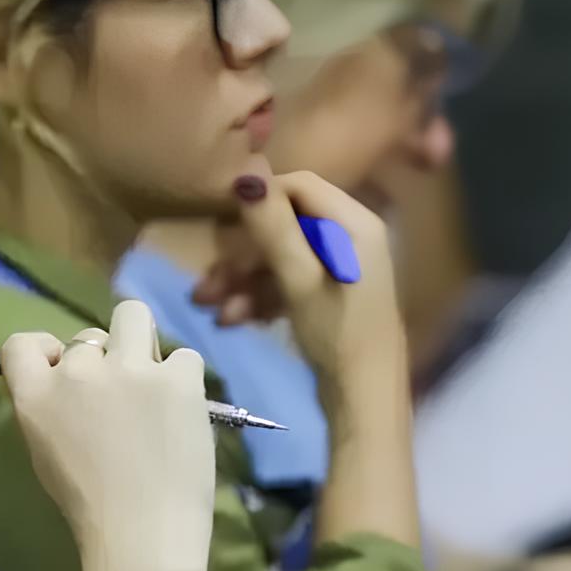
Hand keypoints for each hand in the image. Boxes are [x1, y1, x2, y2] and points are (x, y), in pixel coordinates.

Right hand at [2, 300, 215, 564]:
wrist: (142, 534)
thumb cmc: (89, 507)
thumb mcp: (44, 453)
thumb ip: (48, 408)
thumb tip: (66, 381)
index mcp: (36, 395)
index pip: (21, 343)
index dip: (46, 349)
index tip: (64, 370)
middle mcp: (77, 371)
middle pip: (87, 335)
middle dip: (103, 359)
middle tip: (120, 397)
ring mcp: (130, 369)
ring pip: (134, 317)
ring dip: (141, 343)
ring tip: (153, 383)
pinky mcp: (178, 378)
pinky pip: (183, 356)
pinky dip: (183, 379)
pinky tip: (182, 411)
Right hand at [195, 170, 404, 392]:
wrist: (365, 399)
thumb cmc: (338, 334)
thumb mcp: (299, 281)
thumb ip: (274, 226)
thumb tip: (246, 172)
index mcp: (354, 223)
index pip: (299, 185)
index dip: (259, 199)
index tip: (220, 225)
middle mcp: (350, 236)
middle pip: (286, 225)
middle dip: (242, 254)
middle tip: (206, 285)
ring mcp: (340, 267)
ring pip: (280, 257)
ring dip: (243, 281)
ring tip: (211, 309)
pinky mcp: (329, 293)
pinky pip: (288, 280)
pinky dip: (260, 296)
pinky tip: (234, 320)